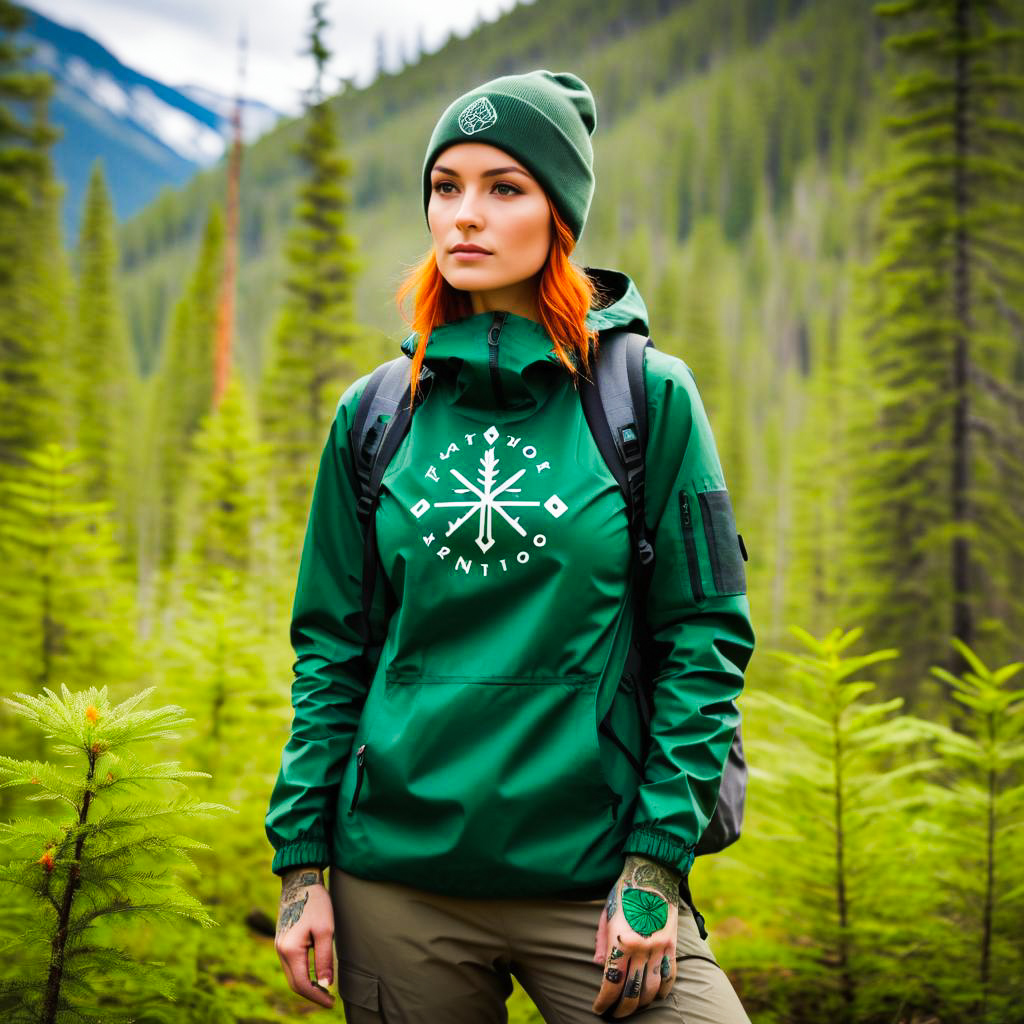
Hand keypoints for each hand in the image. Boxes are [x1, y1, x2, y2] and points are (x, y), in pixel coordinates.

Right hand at [275, 866, 334, 1007]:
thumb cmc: (316, 902)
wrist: (300, 880)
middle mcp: (280, 950)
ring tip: (324, 989)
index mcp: (290, 950)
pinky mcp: (282, 940)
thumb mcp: (325, 930)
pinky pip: (291, 964)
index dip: (317, 997)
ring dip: (306, 985)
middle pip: (294, 983)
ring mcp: (279, 945)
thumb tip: (326, 985)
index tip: (331, 1002)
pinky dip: (302, 973)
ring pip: (291, 975)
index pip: (302, 984)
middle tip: (329, 999)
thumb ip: (324, 959)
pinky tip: (315, 973)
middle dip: (311, 994)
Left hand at [591, 855, 679, 1017]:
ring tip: (632, 1007)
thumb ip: (602, 942)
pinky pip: (670, 976)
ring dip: (641, 1004)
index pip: (611, 982)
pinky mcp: (672, 944)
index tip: (598, 1008)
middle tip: (614, 1013)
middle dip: (621, 1008)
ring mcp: (659, 947)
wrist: (652, 872)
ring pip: (652, 990)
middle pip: (631, 992)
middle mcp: (640, 947)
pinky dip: (663, 991)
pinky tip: (655, 996)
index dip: (603, 1001)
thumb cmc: (624, 891)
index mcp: (620, 940)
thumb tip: (598, 966)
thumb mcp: (606, 913)